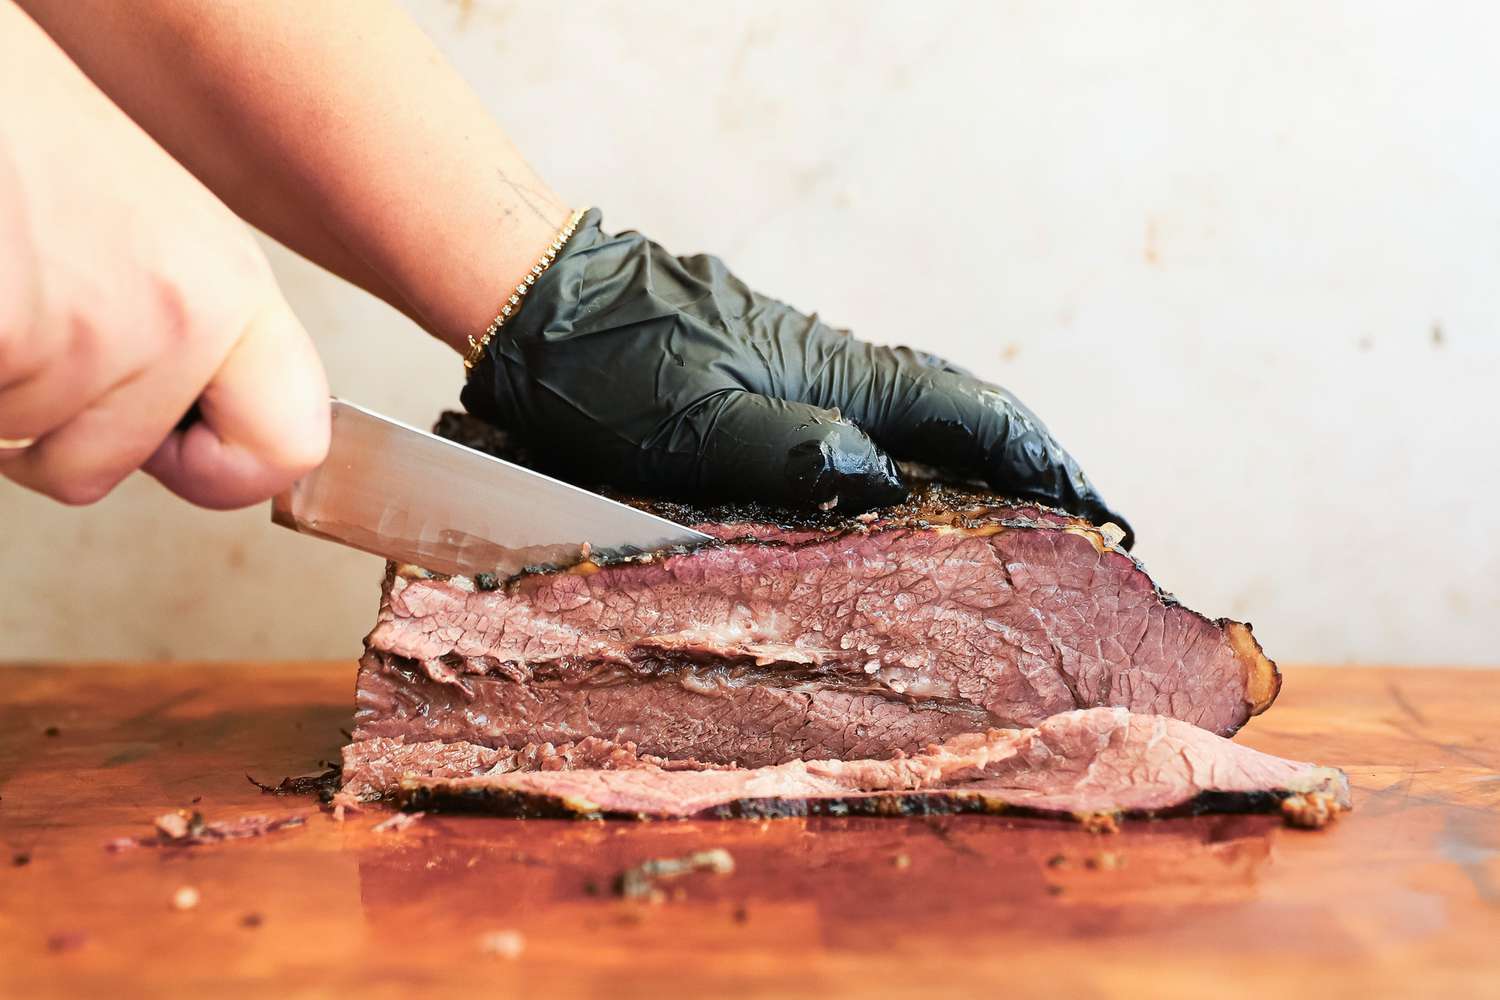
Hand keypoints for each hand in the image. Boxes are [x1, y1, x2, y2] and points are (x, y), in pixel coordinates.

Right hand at [0, 2, 328, 507]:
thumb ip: (184, 323)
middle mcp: (181, 312)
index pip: (290, 447)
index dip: (219, 467)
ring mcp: (89, 331)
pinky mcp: (5, 336)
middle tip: (29, 318)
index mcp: (229, 284)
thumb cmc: (24, 128)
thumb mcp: (148, 221)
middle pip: (105, 470)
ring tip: (5, 278)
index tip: (177, 437)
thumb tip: (195, 418)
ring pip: (23, 449)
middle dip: (46, 424)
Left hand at [461, 210, 1132, 546]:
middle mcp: (834, 370)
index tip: (1102, 516)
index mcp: (837, 377)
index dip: (1045, 466)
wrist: (540, 303)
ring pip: (914, 427)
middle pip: (960, 420)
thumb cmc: (607, 368)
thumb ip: (797, 454)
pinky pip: (865, 431)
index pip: (971, 418)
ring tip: (1015, 532)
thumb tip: (890, 487)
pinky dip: (909, 469)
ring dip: (974, 475)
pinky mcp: (766, 386)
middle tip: (1080, 536)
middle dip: (1027, 474)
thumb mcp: (697, 426)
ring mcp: (803, 375)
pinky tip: (903, 506)